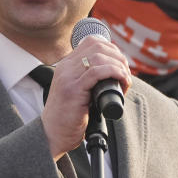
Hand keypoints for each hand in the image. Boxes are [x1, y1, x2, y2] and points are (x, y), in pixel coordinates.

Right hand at [40, 36, 131, 159]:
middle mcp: (65, 67)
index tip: (121, 65)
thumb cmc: (69, 118)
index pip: (92, 42)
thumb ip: (90, 81)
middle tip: (126, 74)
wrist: (52, 135)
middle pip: (98, 46)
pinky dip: (114, 73)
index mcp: (66, 65)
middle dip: (118, 58)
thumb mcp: (79, 92)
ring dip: (118, 66)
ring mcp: (67, 77)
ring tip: (125, 79)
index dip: (112, 50)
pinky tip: (121, 81)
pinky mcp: (72, 89)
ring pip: (99, 56)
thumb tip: (117, 75)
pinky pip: (96, 72)